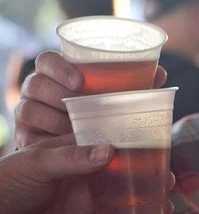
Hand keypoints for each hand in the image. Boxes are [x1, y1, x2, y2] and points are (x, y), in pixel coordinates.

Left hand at [0, 138, 169, 213]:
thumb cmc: (4, 186)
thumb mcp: (36, 164)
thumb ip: (72, 157)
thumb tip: (110, 150)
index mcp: (71, 157)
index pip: (108, 146)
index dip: (133, 146)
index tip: (159, 145)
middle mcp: (81, 181)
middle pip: (122, 179)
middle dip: (147, 180)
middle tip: (169, 180)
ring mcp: (81, 208)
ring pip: (121, 208)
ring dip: (143, 208)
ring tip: (166, 208)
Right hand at [14, 51, 166, 147]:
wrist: (76, 153)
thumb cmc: (96, 115)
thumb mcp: (112, 99)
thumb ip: (132, 86)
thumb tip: (159, 73)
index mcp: (56, 75)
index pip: (47, 60)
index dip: (59, 67)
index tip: (80, 82)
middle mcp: (37, 90)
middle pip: (36, 83)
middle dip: (57, 94)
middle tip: (80, 107)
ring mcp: (28, 112)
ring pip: (29, 108)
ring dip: (54, 118)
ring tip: (75, 128)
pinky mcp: (24, 136)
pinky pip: (27, 135)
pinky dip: (46, 138)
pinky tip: (65, 142)